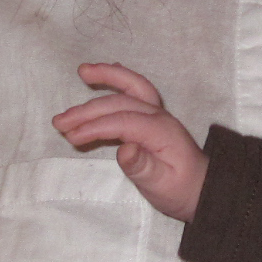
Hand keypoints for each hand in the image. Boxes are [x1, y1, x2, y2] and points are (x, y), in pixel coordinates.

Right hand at [52, 62, 208, 221]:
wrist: (201, 188)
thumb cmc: (180, 190)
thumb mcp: (161, 186)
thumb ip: (143, 167)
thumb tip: (124, 150)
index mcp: (161, 132)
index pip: (123, 122)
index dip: (95, 127)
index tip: (71, 136)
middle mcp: (158, 116)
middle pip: (120, 103)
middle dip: (88, 110)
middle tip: (59, 121)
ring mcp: (156, 113)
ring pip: (130, 88)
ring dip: (106, 79)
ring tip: (82, 71)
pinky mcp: (151, 115)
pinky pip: (135, 89)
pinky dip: (118, 78)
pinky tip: (103, 72)